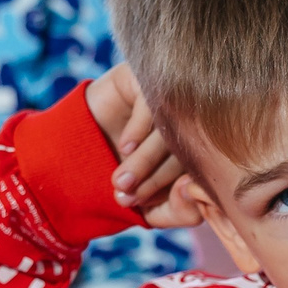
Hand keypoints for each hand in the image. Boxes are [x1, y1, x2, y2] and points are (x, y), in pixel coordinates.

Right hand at [87, 64, 205, 227]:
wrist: (80, 150)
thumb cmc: (128, 181)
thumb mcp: (154, 207)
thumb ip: (179, 210)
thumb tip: (192, 190)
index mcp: (205, 149)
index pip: (207, 170)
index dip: (180, 192)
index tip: (149, 208)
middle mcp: (193, 119)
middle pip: (187, 149)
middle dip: (155, 178)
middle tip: (127, 196)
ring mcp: (172, 95)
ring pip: (169, 129)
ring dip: (144, 160)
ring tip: (122, 181)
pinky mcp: (146, 77)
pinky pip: (152, 103)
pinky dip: (139, 130)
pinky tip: (125, 147)